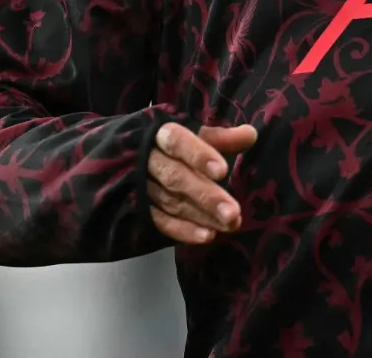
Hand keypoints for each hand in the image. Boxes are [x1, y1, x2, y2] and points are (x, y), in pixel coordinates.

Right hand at [147, 123, 257, 244]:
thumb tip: (251, 134)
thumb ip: (218, 138)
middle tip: (234, 213)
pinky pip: (159, 221)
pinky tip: (206, 236)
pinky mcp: (138, 208)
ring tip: (230, 224)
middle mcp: (148, 160)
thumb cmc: (166, 144)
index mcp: (160, 134)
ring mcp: (140, 186)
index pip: (178, 142)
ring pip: (171, 201)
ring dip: (201, 215)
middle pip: (176, 178)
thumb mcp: (190, 134)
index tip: (222, 171)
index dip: (199, 155)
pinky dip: (182, 230)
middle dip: (206, 196)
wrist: (120, 155)